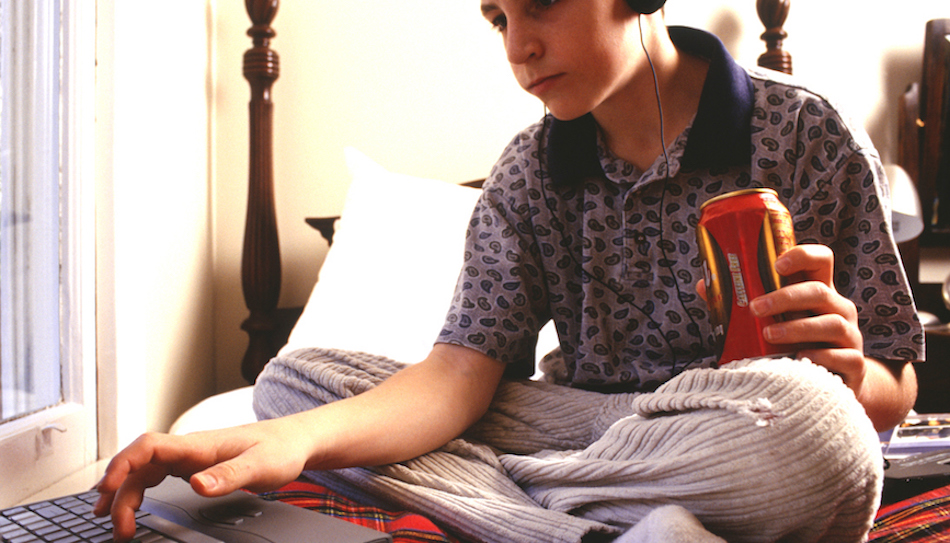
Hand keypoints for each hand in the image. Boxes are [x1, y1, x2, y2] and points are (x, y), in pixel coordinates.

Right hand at [94, 417, 313, 541]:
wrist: (296, 441)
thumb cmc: (280, 448)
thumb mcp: (261, 466)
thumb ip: (230, 475)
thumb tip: (197, 484)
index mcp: (200, 444)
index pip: (149, 446)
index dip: (123, 464)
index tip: (107, 488)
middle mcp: (190, 449)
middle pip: (140, 464)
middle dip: (119, 491)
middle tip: (116, 525)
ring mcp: (191, 457)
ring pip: (145, 471)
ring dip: (125, 492)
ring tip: (110, 519)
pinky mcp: (195, 466)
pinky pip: (157, 475)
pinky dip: (138, 489)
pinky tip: (131, 503)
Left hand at [747, 244, 866, 393]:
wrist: (831, 384)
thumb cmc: (794, 345)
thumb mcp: (774, 321)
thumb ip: (741, 305)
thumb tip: (703, 285)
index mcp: (818, 292)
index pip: (821, 260)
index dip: (802, 255)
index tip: (777, 264)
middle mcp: (839, 309)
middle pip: (820, 291)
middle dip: (785, 297)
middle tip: (755, 307)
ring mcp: (850, 337)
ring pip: (832, 324)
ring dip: (797, 328)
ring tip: (769, 335)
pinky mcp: (855, 365)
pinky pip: (844, 357)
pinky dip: (820, 357)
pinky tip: (798, 360)